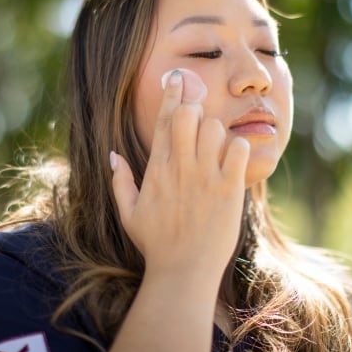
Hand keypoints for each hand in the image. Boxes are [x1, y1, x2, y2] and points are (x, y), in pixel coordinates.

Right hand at [110, 69, 249, 276]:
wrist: (183, 272)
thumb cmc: (156, 244)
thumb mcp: (128, 214)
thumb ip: (120, 181)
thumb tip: (113, 155)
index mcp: (157, 169)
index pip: (166, 120)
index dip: (172, 94)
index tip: (178, 78)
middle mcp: (181, 167)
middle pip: (190, 115)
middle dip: (195, 112)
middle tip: (199, 124)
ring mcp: (206, 176)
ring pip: (215, 128)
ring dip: (217, 131)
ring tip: (216, 149)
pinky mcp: (229, 189)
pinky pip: (239, 149)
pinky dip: (239, 148)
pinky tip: (234, 160)